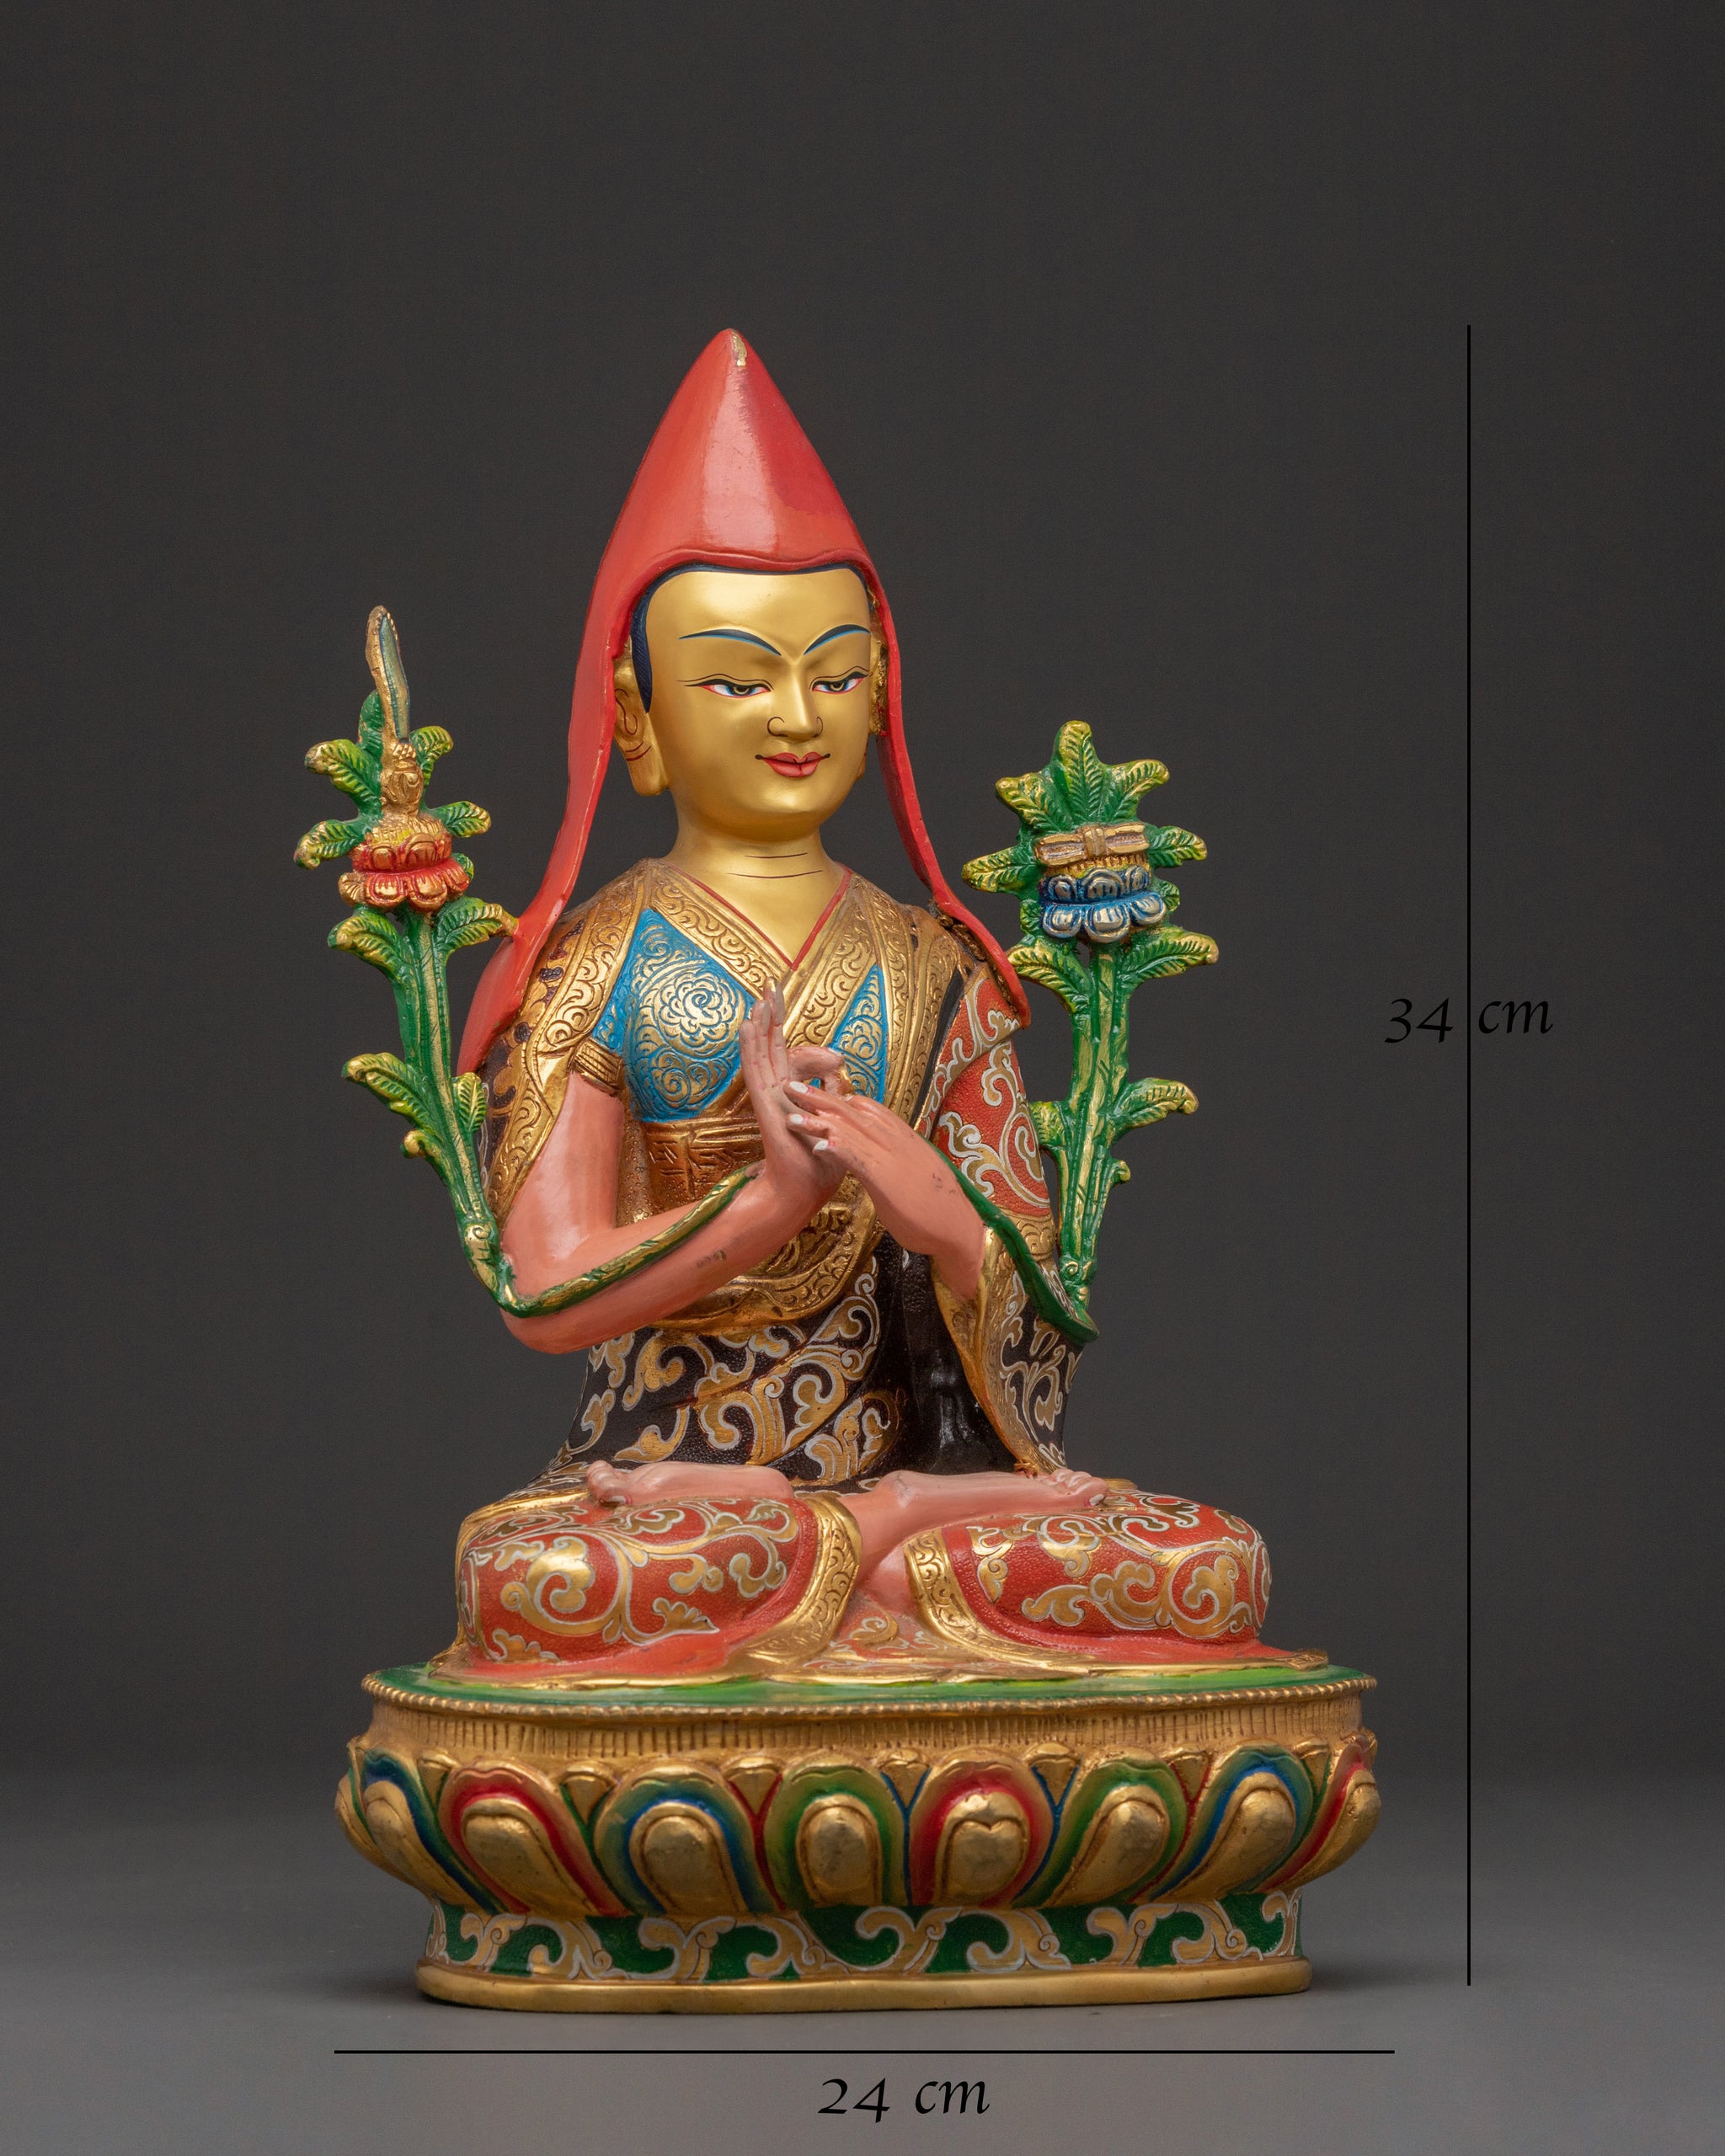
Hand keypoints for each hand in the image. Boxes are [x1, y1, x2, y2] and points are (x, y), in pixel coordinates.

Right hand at [739, 987, 842, 1229]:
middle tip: (768, 984)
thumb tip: (836, 1069)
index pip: (783, 1050)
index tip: (777, 997)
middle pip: (769, 1045)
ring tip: (758, 998)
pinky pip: (756, 1070)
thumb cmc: (818, 1160)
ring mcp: (768, 1097)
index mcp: (790, 1092)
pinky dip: (751, 1046)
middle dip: (769, 1015)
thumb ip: (828, 1090)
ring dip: (758, 1025)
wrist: (803, 1190)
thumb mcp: (832, 1116)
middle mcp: (775, 1091)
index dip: (779, 1024)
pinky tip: (748, 1024)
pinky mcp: (766, 1105)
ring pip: (760, 1053)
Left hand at [783, 1077, 985, 1297]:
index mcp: (903, 1138)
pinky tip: (819, 1145)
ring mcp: (892, 1157)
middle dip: (820, 1098)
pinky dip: (838, 1148)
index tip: (815, 1091)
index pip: (867, 1108)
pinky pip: (859, 1158)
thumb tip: (877, 1158)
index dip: (838, 1098)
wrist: (957, 1229)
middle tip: (790, 1086)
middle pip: (853, 1112)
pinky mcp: (887, 1179)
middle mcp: (897, 1140)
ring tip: (791, 1116)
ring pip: (850, 1130)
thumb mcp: (913, 1173)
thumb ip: (894, 1159)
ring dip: (818, 1121)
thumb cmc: (935, 1207)